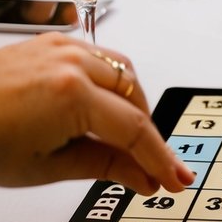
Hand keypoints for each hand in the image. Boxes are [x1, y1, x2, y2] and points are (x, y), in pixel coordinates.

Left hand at [0, 34, 194, 193]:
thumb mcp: (45, 166)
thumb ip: (104, 167)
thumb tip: (143, 177)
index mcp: (73, 95)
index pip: (135, 129)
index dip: (159, 158)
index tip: (176, 178)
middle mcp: (73, 62)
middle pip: (135, 94)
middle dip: (149, 132)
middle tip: (157, 167)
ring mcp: (62, 47)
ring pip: (122, 70)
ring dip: (134, 103)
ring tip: (132, 139)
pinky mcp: (51, 42)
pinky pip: (98, 56)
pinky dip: (111, 81)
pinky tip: (107, 105)